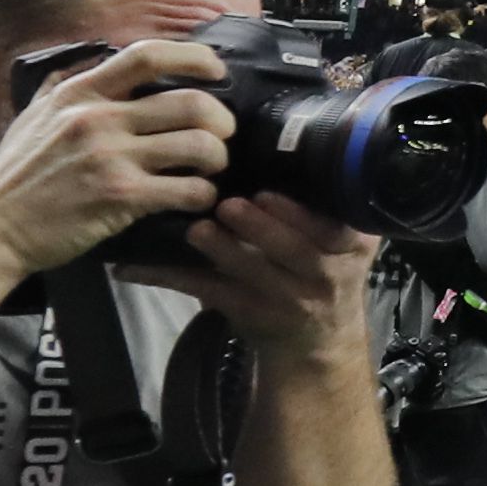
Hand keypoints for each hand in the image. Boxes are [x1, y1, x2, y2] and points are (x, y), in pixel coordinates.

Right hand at [0, 37, 239, 275]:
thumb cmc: (15, 177)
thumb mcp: (33, 116)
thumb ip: (66, 85)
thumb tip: (96, 57)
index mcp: (79, 92)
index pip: (148, 55)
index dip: (195, 57)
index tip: (217, 70)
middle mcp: (97, 118)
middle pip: (191, 102)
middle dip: (221, 119)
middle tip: (223, 134)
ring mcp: (110, 158)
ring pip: (199, 146)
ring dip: (217, 158)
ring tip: (211, 169)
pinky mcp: (120, 198)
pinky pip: (188, 190)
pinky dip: (203, 195)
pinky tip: (196, 199)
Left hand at [130, 191, 381, 360]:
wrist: (318, 341)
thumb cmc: (320, 269)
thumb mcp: (339, 242)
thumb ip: (319, 206)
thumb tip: (271, 144)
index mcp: (350, 245)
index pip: (331, 228)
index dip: (299, 214)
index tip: (268, 194)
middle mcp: (327, 275)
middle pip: (294, 251)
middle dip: (261, 229)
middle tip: (228, 205)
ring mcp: (290, 301)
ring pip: (253, 275)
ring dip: (223, 252)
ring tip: (197, 231)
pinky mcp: (251, 317)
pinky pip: (210, 294)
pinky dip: (171, 277)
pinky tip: (135, 266)